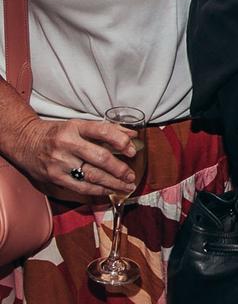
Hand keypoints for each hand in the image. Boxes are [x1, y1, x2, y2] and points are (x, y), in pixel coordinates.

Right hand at [15, 117, 136, 198]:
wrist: (25, 141)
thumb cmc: (58, 133)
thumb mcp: (79, 125)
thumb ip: (107, 129)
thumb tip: (133, 136)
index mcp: (76, 127)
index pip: (103, 131)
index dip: (121, 141)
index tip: (132, 151)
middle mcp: (67, 144)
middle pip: (100, 157)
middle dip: (119, 169)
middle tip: (131, 176)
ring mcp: (60, 162)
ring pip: (91, 175)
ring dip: (112, 183)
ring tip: (125, 187)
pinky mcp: (55, 177)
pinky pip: (80, 187)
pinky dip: (97, 190)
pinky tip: (108, 191)